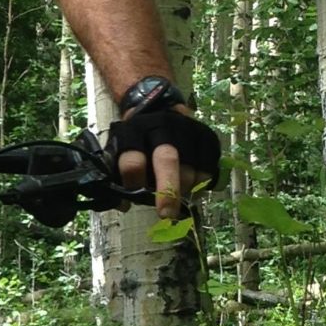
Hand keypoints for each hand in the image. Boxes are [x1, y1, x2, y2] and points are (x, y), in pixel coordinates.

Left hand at [105, 100, 222, 219]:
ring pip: (190, 168)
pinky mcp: (207, 137)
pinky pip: (208, 168)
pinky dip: (200, 185)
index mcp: (134, 132)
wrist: (160, 111)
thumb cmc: (137, 141)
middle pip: (167, 160)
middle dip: (167, 190)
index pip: (133, 161)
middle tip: (166, 214)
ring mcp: (187, 130)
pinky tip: (191, 188)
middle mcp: (162, 128)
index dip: (133, 183)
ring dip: (184, 190)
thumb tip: (123, 205)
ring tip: (177, 196)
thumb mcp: (119, 151)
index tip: (133, 199)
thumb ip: (117, 176)